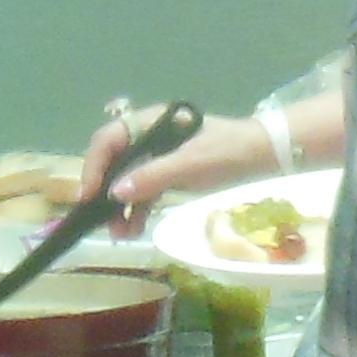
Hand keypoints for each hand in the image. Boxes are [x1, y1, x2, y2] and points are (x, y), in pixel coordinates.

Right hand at [75, 100, 325, 215]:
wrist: (267, 158)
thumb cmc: (230, 152)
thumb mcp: (192, 163)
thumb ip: (154, 175)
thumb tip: (115, 192)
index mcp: (153, 122)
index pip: (110, 138)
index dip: (94, 165)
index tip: (89, 195)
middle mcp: (151, 136)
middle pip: (114, 161)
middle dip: (104, 191)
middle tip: (97, 220)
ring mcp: (161, 156)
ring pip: (128, 181)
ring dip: (119, 207)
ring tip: (117, 234)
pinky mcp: (171, 175)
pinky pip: (145, 192)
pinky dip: (136, 210)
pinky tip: (132, 230)